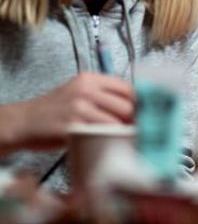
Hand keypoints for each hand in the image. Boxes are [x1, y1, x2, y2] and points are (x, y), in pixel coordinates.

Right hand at [10, 73, 134, 149]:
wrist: (23, 122)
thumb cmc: (56, 110)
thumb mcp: (79, 93)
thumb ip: (104, 96)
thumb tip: (138, 108)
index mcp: (90, 79)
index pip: (128, 88)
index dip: (141, 104)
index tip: (147, 115)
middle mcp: (86, 90)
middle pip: (127, 105)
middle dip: (136, 121)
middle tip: (139, 132)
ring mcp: (78, 108)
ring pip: (117, 121)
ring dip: (124, 133)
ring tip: (127, 140)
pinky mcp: (72, 127)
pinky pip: (100, 134)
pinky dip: (110, 141)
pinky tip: (111, 145)